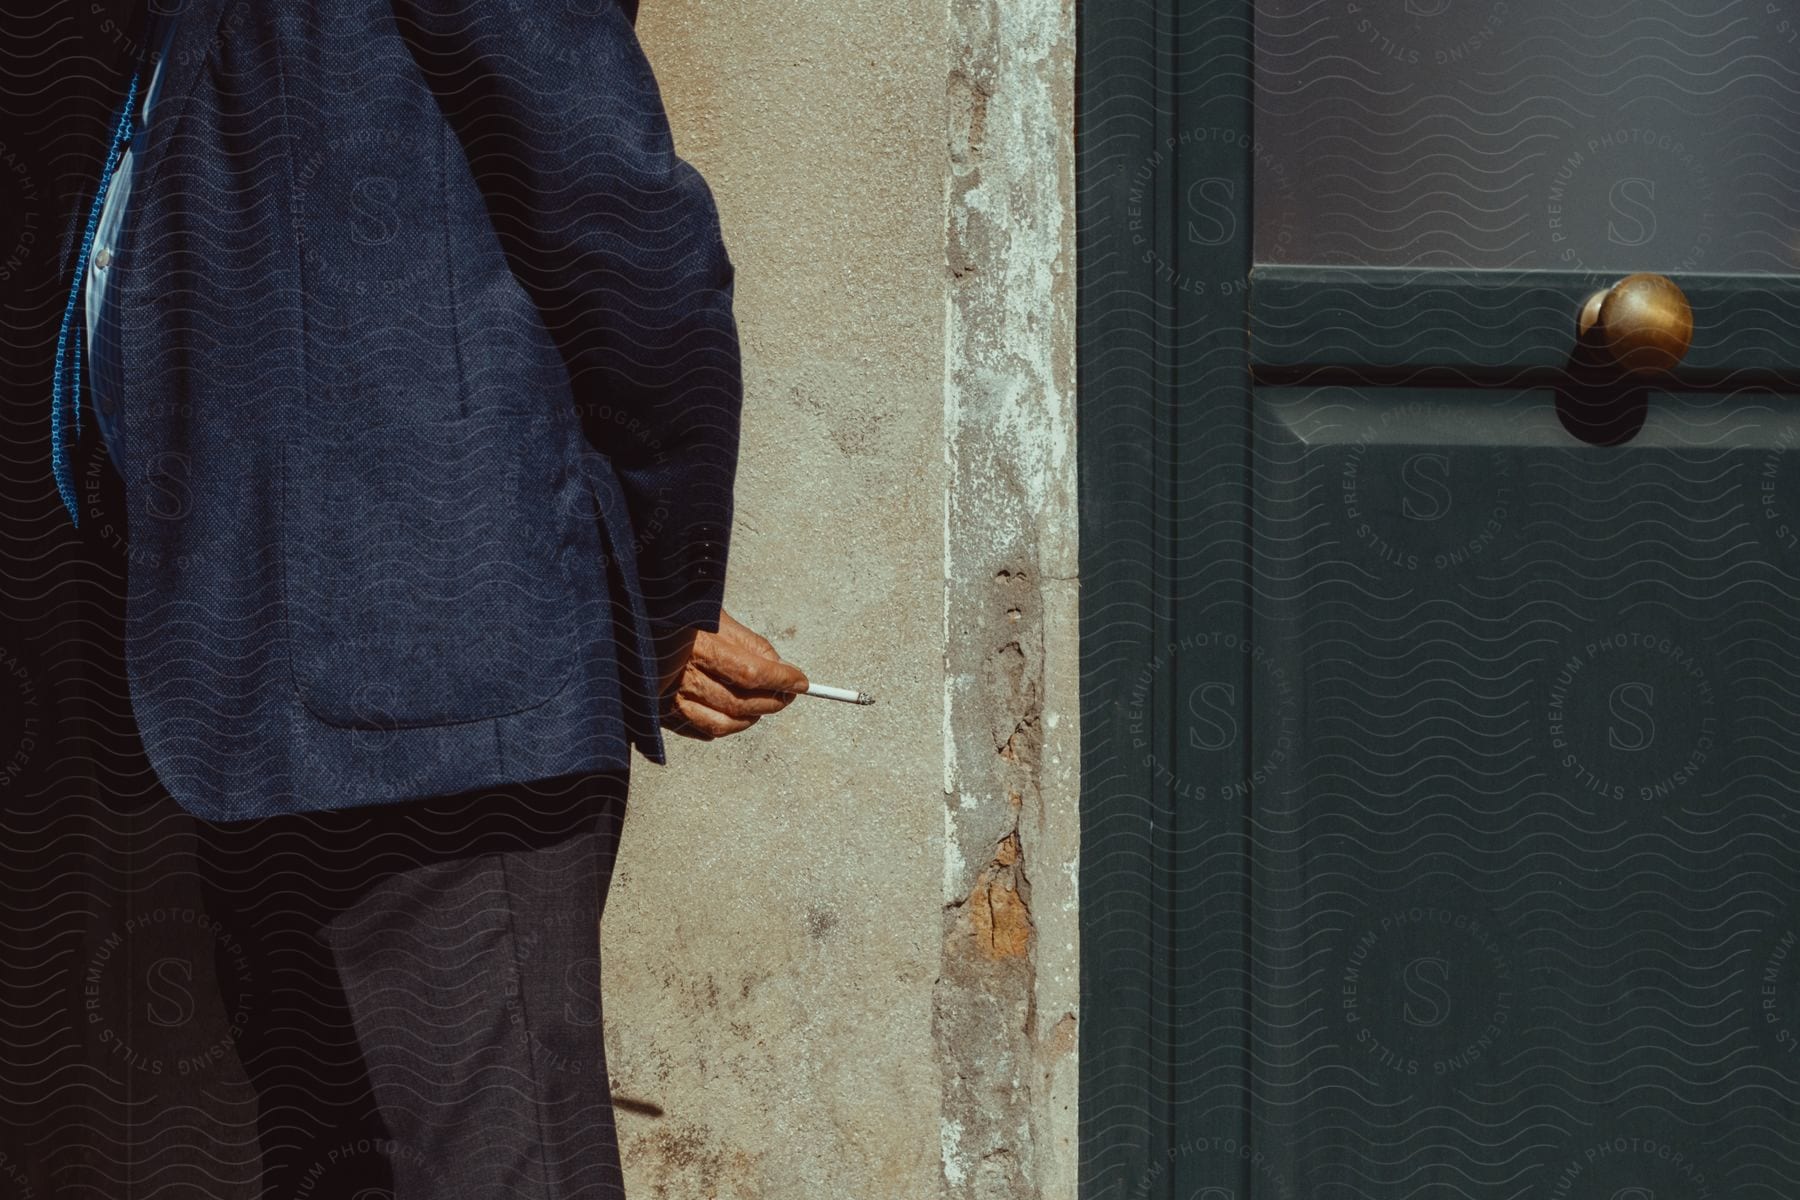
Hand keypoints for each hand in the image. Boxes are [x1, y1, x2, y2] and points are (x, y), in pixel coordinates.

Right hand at [655, 609, 809, 740]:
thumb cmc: (672, 612)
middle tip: (788, 693)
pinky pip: (701, 730)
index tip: (800, 681)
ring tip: (764, 705)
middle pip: (740, 702)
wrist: (630, 619)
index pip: (751, 672)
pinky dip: (725, 726)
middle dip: (772, 701)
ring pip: (724, 724)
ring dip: (752, 717)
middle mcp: (681, 676)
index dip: (781, 680)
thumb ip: (749, 642)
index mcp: (697, 646)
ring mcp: (669, 698)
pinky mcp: (660, 712)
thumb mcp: (714, 614)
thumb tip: (780, 666)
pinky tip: (734, 715)